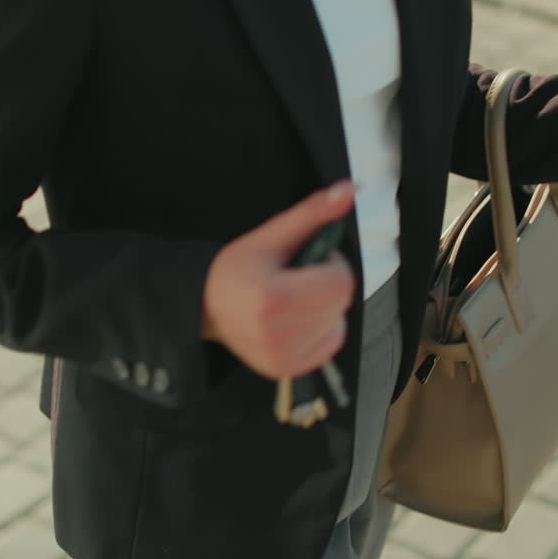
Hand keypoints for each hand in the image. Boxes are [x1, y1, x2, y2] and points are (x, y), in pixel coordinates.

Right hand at [202, 181, 357, 379]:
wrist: (205, 307)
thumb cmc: (237, 269)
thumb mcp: (271, 235)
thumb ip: (314, 212)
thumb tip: (352, 189)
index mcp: (273, 298)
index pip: (341, 282)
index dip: (331, 265)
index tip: (308, 260)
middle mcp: (278, 334)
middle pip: (340, 303)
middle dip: (328, 284)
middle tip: (298, 278)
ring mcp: (283, 356)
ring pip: (338, 324)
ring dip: (325, 308)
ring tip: (294, 299)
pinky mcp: (288, 369)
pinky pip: (330, 344)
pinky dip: (321, 329)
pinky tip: (295, 318)